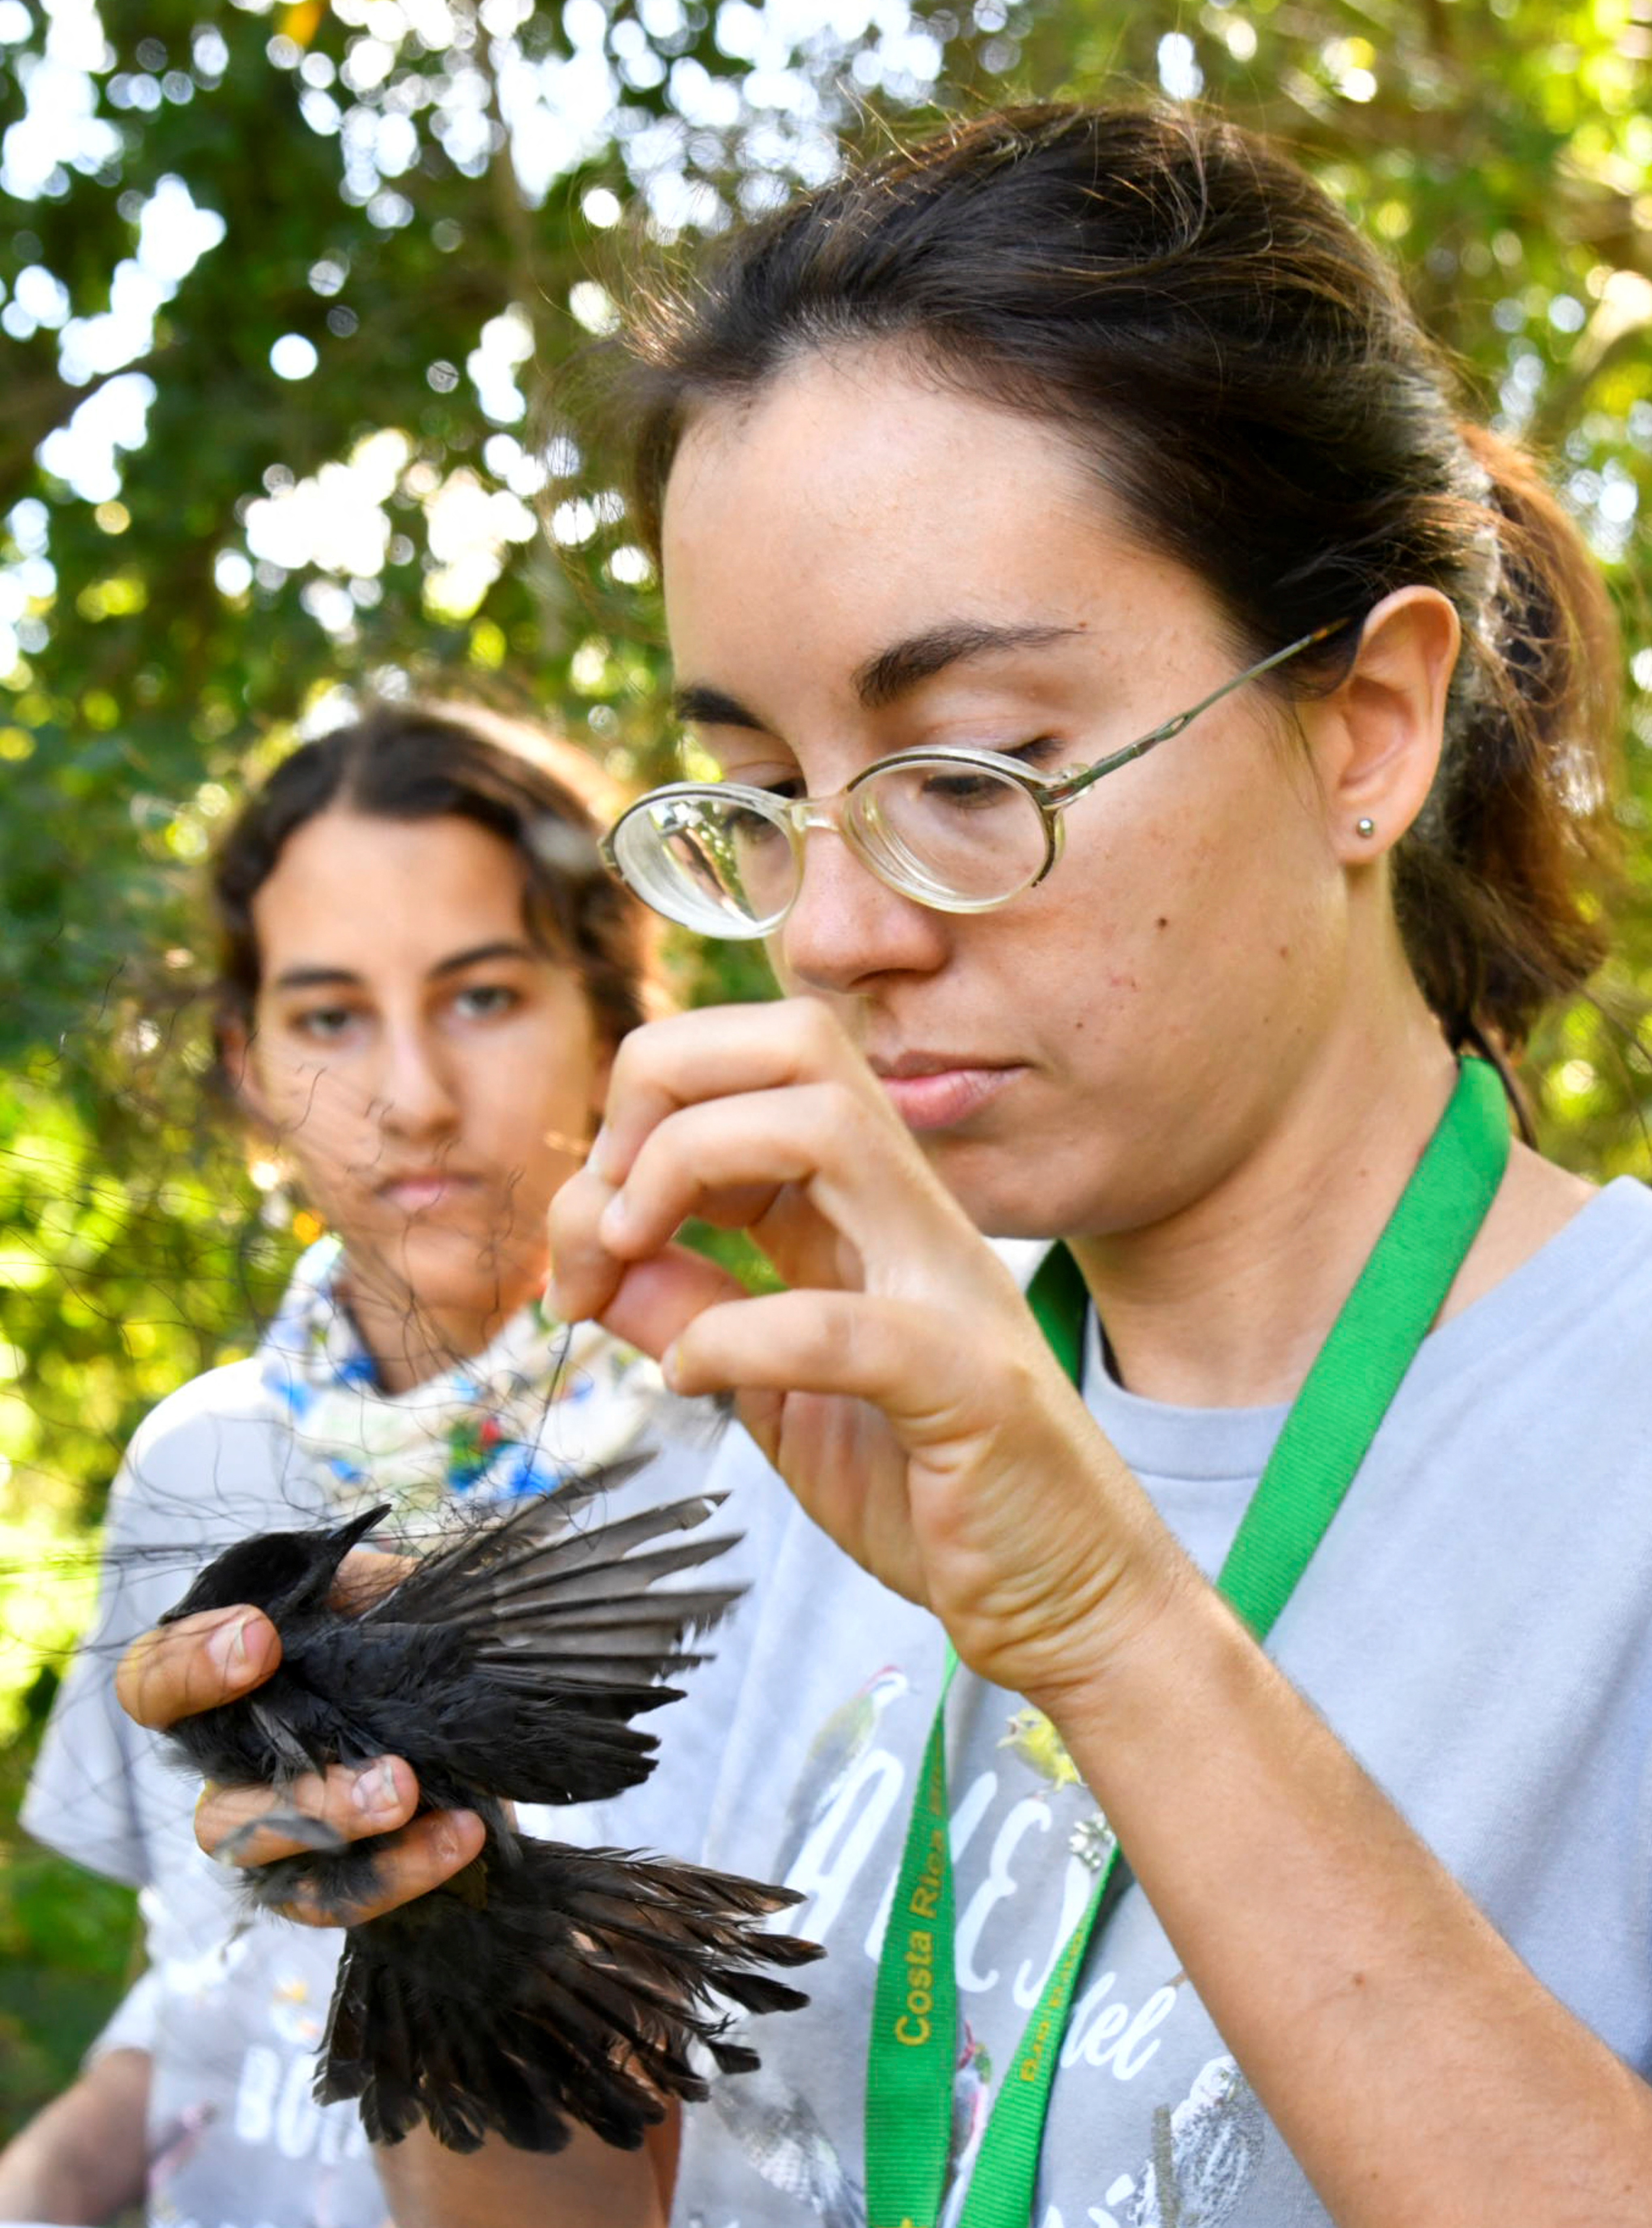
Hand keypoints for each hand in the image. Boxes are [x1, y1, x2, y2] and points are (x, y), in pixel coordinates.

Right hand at [116, 1555, 484, 1923]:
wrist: (460, 1701)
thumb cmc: (397, 1632)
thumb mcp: (375, 1588)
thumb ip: (352, 1583)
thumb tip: (356, 1581)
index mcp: (218, 1687)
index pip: (151, 1684)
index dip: (187, 1668)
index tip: (259, 1640)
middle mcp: (228, 1769)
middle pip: (214, 1808)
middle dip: (303, 1794)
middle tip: (393, 1774)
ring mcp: (267, 1835)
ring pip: (268, 1860)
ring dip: (345, 1831)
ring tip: (416, 1796)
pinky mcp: (321, 1879)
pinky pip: (334, 1897)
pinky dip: (401, 1871)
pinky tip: (462, 1833)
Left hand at [549, 1001, 1186, 1704]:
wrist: (1073, 1595)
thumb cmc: (931, 1491)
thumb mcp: (775, 1391)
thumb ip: (691, 1308)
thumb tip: (591, 1250)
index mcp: (865, 1207)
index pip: (761, 1062)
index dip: (646, 1109)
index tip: (591, 1228)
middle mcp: (911, 1217)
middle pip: (794, 1041)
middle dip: (660, 1087)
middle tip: (604, 1214)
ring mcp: (948, 1287)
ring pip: (823, 1124)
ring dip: (684, 1169)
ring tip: (624, 1265)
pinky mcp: (966, 1384)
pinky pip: (838, 1321)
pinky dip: (733, 1337)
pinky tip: (688, 1379)